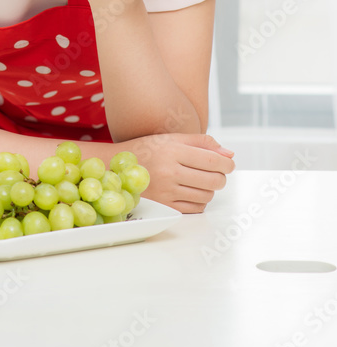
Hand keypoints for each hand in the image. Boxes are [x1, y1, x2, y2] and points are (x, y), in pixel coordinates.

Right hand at [119, 132, 235, 213]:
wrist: (118, 167)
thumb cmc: (149, 149)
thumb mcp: (172, 138)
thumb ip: (202, 143)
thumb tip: (229, 154)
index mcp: (173, 150)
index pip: (212, 160)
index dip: (227, 163)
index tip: (229, 164)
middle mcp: (170, 171)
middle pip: (213, 180)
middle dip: (220, 177)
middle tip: (216, 172)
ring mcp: (166, 191)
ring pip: (206, 196)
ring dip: (209, 189)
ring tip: (199, 180)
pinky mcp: (164, 206)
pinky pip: (196, 208)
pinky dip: (199, 200)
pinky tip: (190, 191)